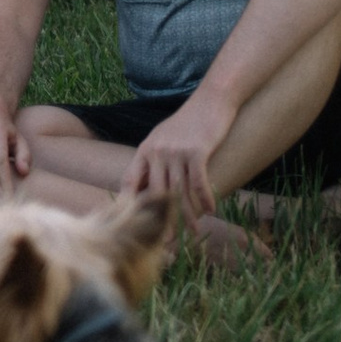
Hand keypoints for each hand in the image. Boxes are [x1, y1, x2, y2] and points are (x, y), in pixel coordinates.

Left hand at [124, 93, 233, 223]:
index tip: (130, 225)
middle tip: (166, 240)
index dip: (129, 204)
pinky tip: (211, 210)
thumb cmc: (189, 122)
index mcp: (145, 151)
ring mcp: (175, 152)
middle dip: (161, 219)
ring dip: (188, 215)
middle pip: (155, 193)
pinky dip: (205, 198)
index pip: (130, 182)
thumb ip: (154, 159)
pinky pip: (198, 182)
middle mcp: (156, 152)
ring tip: (193, 232)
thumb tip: (148, 185)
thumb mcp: (163, 138)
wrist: (211, 100)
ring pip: (179, 192)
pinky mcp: (196, 151)